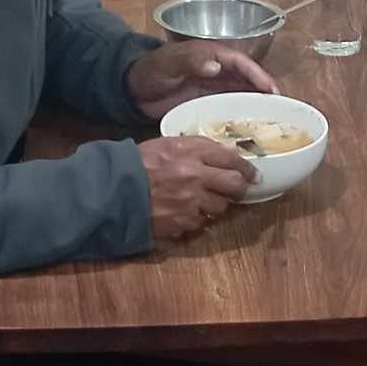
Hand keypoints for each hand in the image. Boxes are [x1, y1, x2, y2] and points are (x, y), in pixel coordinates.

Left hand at [127, 41, 277, 120]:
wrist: (131, 90)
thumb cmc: (149, 70)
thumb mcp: (168, 63)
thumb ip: (191, 61)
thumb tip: (217, 67)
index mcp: (210, 54)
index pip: (240, 63)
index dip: (257, 75)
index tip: (270, 90)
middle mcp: (216, 70)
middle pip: (246, 78)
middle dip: (264, 90)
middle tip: (281, 108)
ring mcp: (212, 87)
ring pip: (241, 93)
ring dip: (256, 104)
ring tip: (272, 120)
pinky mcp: (206, 102)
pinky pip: (229, 107)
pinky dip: (241, 115)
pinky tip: (250, 128)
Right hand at [138, 136, 256, 240]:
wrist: (113, 189)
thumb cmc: (138, 163)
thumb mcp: (166, 144)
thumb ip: (196, 147)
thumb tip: (224, 154)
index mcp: (191, 152)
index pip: (231, 158)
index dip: (245, 168)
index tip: (253, 174)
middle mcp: (196, 176)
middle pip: (234, 185)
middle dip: (239, 188)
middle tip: (238, 190)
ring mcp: (191, 201)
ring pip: (220, 207)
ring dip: (214, 205)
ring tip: (199, 200)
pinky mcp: (183, 221)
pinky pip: (200, 221)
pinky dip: (195, 218)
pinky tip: (182, 211)